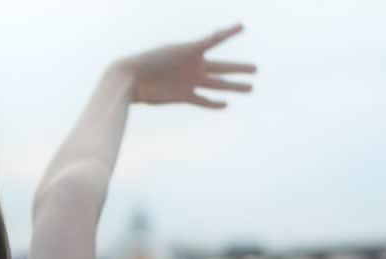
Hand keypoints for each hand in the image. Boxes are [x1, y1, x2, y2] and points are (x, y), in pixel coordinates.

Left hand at [117, 23, 255, 108]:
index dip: (228, 33)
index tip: (242, 26)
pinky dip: (213, 103)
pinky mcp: (183, 96)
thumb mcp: (164, 53)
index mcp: (191, 51)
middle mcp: (194, 66)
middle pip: (222, 68)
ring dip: (234, 87)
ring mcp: (190, 81)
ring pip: (217, 85)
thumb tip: (191, 52)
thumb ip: (181, 54)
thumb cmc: (144, 62)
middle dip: (239, 69)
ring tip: (250, 87)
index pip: (215, 40)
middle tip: (256, 69)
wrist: (130, 80)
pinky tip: (225, 104)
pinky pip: (202, 100)